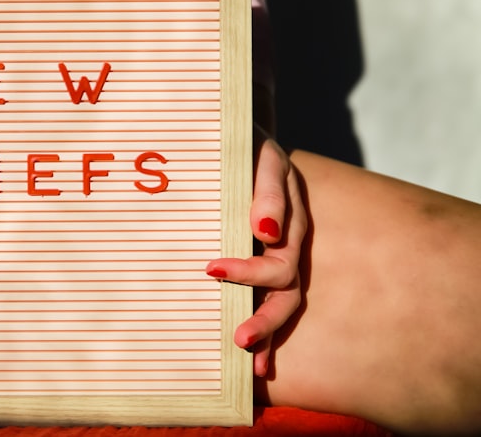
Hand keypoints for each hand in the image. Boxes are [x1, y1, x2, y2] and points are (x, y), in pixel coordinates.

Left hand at [205, 124, 306, 377]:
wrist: (235, 136)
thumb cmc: (247, 148)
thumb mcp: (262, 161)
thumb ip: (268, 194)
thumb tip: (266, 233)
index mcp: (290, 227)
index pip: (279, 264)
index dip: (249, 274)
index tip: (212, 269)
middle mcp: (285, 248)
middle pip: (285, 296)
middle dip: (265, 323)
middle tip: (240, 341)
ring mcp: (271, 255)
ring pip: (277, 303)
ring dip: (265, 333)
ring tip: (248, 364)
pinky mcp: (252, 256)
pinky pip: (256, 294)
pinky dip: (253, 320)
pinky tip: (238, 349)